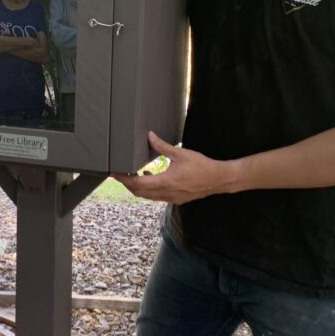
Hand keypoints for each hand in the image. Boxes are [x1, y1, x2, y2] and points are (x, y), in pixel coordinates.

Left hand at [111, 131, 235, 203]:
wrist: (219, 179)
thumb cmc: (202, 166)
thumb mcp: (181, 154)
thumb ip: (162, 146)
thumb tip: (149, 136)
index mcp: (166, 182)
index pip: (137, 183)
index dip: (124, 179)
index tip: (115, 173)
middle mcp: (166, 193)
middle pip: (139, 192)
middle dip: (128, 184)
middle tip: (120, 173)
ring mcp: (171, 198)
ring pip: (148, 196)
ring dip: (138, 187)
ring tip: (132, 174)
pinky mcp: (176, 199)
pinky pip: (157, 197)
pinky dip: (149, 189)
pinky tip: (150, 177)